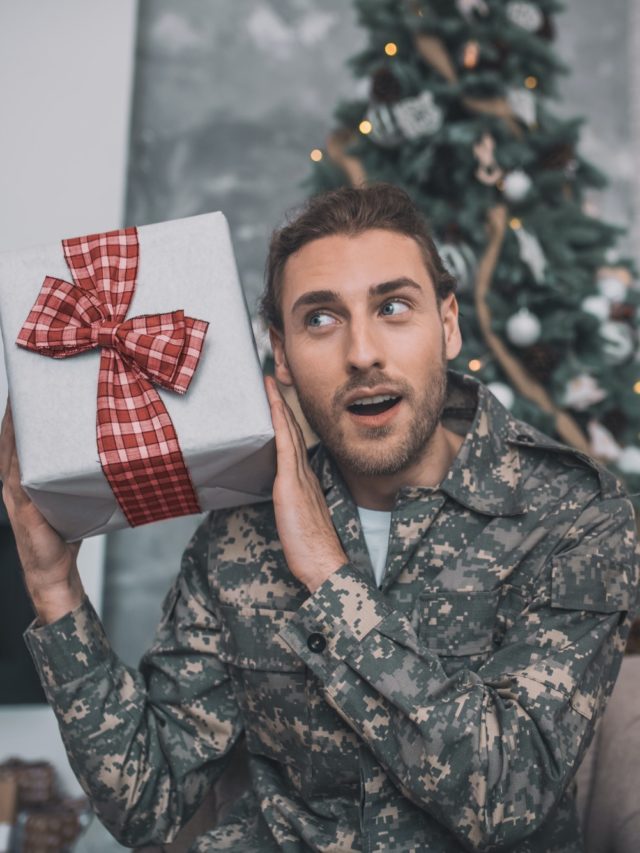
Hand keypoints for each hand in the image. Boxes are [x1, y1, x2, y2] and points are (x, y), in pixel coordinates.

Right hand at [0, 400, 83, 622]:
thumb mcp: (73, 498)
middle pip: (10, 440)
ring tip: (22, 401)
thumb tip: (114, 451)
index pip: (18, 441)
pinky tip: (22, 437)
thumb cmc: (67, 535)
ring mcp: (15, 495)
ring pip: (10, 452)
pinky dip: (17, 454)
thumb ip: (81, 476)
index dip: (20, 416)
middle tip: (26, 384)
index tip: (29, 389)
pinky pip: (17, 475)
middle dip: (16, 412)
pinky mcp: (23, 507)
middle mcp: (14, 483)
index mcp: (24, 479)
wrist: (56, 574)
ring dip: (14, 427)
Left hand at [265, 376, 346, 592]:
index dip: (286, 420)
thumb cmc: (314, 552)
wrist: (325, 565)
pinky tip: (273, 406)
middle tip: (272, 379)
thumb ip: (297, 508)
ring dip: (278, 405)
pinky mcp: (290, 485)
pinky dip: (279, 423)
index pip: (295, 444)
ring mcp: (299, 477)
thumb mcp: (302, 524)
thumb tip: (289, 502)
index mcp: (308, 481)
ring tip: (268, 383)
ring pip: (288, 433)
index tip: (278, 399)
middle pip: (292, 431)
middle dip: (281, 403)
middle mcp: (305, 473)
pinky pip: (284, 446)